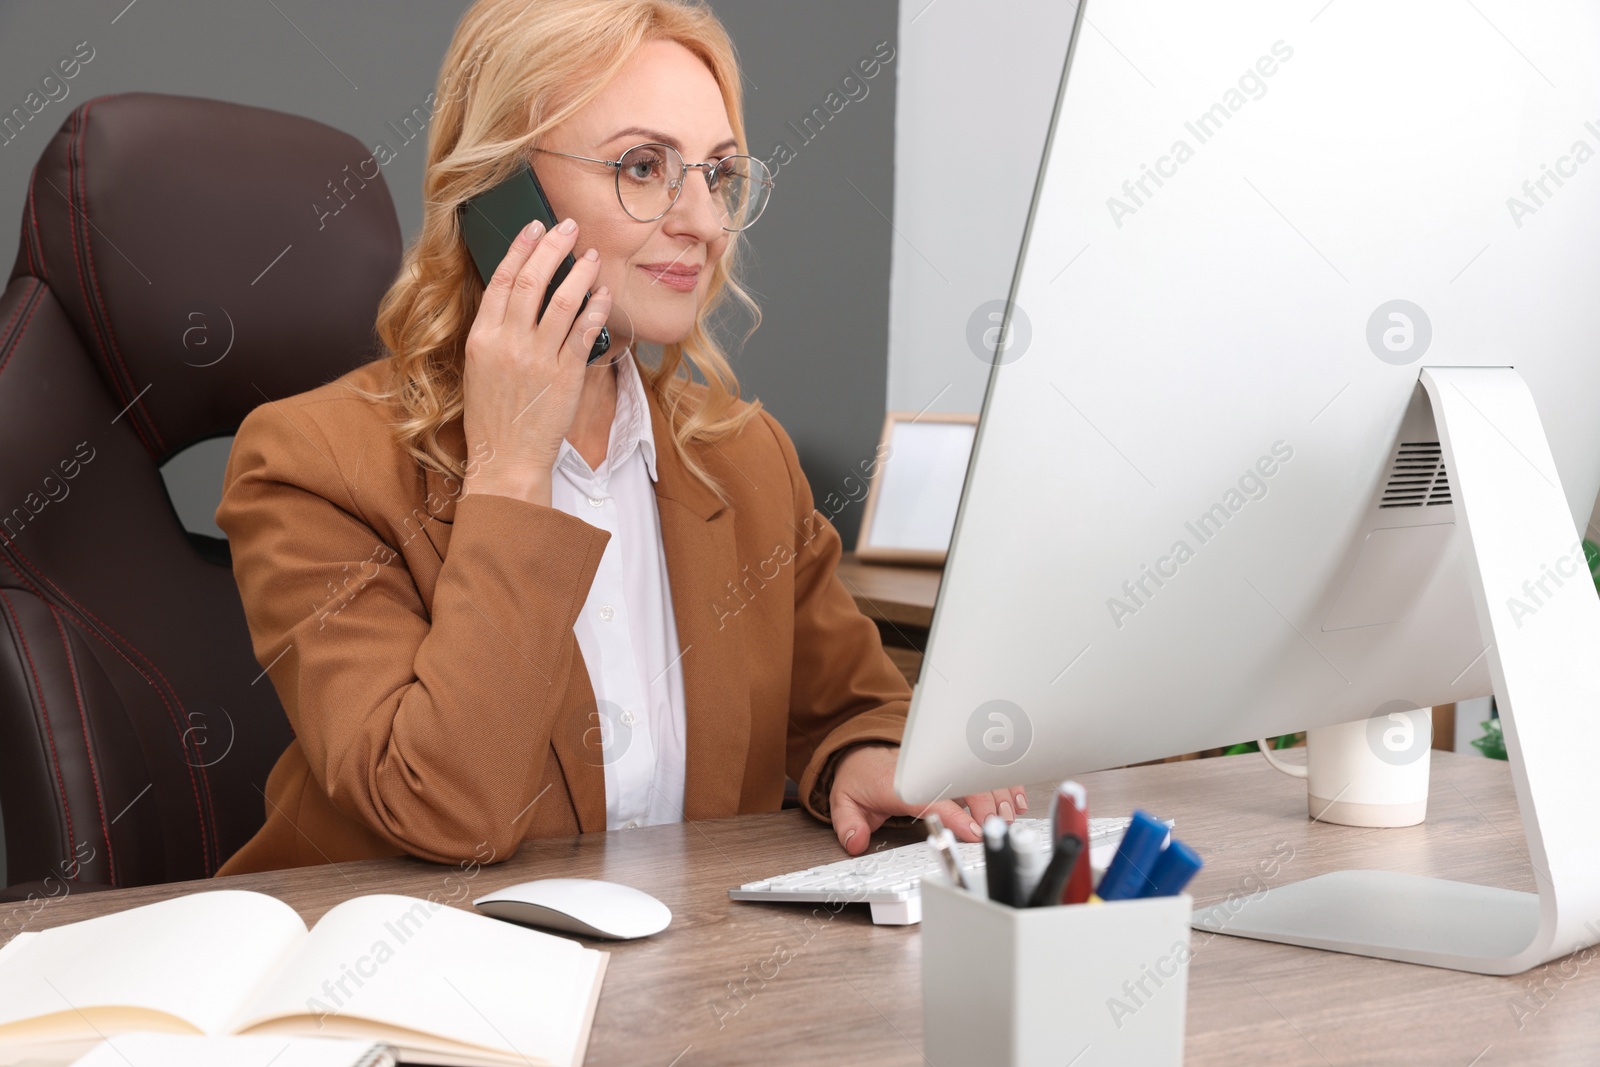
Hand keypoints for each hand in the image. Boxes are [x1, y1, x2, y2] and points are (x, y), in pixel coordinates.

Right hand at [460, 217, 612, 506]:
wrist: (506, 458)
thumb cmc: (493, 417)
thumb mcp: (479, 368)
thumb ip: (495, 331)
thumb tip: (516, 294)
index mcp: (482, 338)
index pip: (502, 280)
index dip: (519, 249)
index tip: (533, 227)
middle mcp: (508, 343)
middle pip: (532, 282)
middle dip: (552, 247)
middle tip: (568, 226)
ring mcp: (538, 359)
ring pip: (563, 301)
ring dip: (580, 273)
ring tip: (592, 255)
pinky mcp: (565, 375)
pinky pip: (585, 331)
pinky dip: (596, 308)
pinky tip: (604, 294)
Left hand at [827, 742, 1027, 855]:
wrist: (863, 753)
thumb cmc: (861, 778)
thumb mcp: (844, 802)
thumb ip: (849, 825)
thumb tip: (856, 842)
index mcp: (899, 782)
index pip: (931, 796)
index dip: (954, 814)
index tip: (973, 831)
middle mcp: (925, 769)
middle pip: (963, 782)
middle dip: (986, 805)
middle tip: (997, 828)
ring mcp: (941, 765)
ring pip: (978, 775)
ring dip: (998, 795)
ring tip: (1009, 817)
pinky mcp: (952, 765)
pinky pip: (983, 770)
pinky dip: (1002, 784)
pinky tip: (1014, 802)